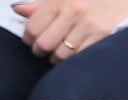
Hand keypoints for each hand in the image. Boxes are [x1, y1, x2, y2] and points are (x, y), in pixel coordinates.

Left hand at [12, 0, 127, 62]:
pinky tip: (75, 58)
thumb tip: (20, 11)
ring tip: (58, 56)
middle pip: (45, 43)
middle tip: (43, 52)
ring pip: (62, 55)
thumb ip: (43, 4)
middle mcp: (73, 12)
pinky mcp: (103, 37)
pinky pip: (81, 58)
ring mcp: (89, 26)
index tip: (32, 42)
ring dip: (57, 59)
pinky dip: (74, 62)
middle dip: (41, 51)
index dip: (29, 38)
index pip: (34, 26)